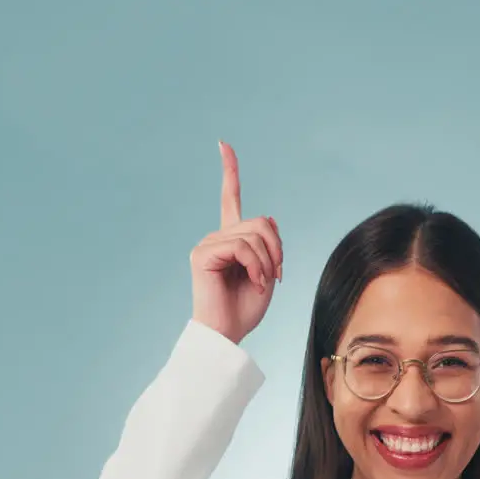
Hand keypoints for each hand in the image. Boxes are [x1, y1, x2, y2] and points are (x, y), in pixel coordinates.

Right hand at [189, 141, 283, 344]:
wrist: (228, 334)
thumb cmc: (246, 308)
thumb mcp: (268, 270)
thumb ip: (268, 242)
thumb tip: (266, 217)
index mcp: (230, 239)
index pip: (230, 198)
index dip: (229, 170)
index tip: (223, 144)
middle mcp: (216, 236)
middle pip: (261, 222)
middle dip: (277, 248)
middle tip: (276, 275)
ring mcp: (207, 244)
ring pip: (254, 234)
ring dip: (268, 261)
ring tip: (262, 281)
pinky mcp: (202, 254)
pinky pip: (243, 246)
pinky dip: (256, 265)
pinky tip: (253, 280)